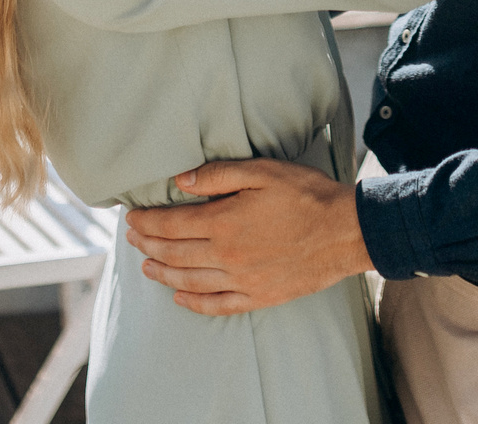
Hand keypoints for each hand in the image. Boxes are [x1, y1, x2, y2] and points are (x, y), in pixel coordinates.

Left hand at [120, 159, 372, 316]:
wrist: (346, 231)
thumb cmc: (307, 195)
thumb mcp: (262, 171)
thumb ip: (218, 175)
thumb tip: (180, 181)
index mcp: (224, 222)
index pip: (171, 224)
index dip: (146, 221)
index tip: (131, 217)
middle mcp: (227, 255)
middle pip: (174, 254)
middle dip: (146, 245)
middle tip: (130, 239)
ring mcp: (242, 280)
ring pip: (189, 281)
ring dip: (161, 274)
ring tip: (146, 267)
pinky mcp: (259, 296)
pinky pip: (217, 305)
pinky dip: (193, 302)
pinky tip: (180, 297)